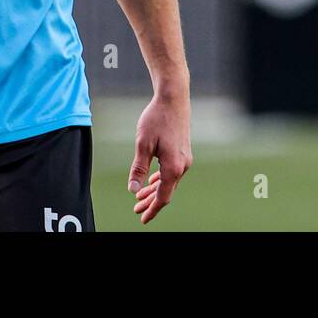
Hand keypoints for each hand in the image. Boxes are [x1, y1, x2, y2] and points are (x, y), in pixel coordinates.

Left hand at [127, 92, 191, 223]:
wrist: (173, 99)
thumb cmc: (157, 119)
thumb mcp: (143, 144)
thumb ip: (138, 169)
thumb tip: (132, 189)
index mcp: (173, 167)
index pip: (163, 196)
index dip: (152, 209)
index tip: (142, 218)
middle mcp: (182, 166)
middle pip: (166, 191)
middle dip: (151, 201)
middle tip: (136, 209)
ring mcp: (185, 159)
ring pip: (169, 182)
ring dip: (154, 190)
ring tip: (139, 197)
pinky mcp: (183, 152)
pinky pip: (172, 172)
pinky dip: (161, 179)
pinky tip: (152, 180)